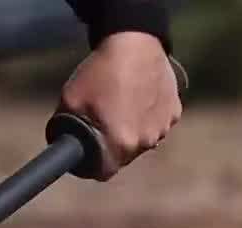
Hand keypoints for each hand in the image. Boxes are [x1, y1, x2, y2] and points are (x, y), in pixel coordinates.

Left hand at [58, 30, 181, 179]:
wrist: (133, 41)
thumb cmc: (100, 71)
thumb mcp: (70, 101)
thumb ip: (66, 133)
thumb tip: (67, 148)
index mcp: (120, 143)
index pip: (104, 172)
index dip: (93, 162)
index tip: (89, 148)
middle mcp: (145, 142)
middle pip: (124, 156)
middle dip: (113, 143)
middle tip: (104, 117)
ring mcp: (163, 127)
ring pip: (143, 140)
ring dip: (133, 129)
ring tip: (123, 102)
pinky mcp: (174, 112)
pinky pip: (159, 123)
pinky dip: (149, 115)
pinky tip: (140, 94)